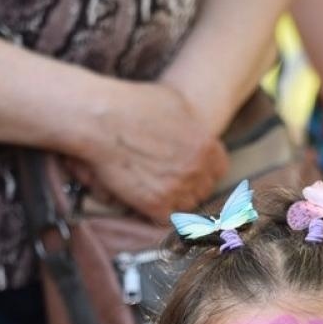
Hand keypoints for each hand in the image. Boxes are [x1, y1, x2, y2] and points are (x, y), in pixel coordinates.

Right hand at [76, 80, 227, 219]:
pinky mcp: (156, 204)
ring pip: (187, 205)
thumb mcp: (176, 104)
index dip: (206, 170)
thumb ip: (194, 125)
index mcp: (207, 145)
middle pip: (203, 189)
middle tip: (172, 180)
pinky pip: (167, 218)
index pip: (219, 169)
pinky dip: (158, 213)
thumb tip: (198, 133)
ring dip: (176, 201)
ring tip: (159, 190)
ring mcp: (178, 189)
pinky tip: (149, 202)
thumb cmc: (134, 105)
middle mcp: (196, 169)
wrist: (103, 121)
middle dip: (191, 185)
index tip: (194, 170)